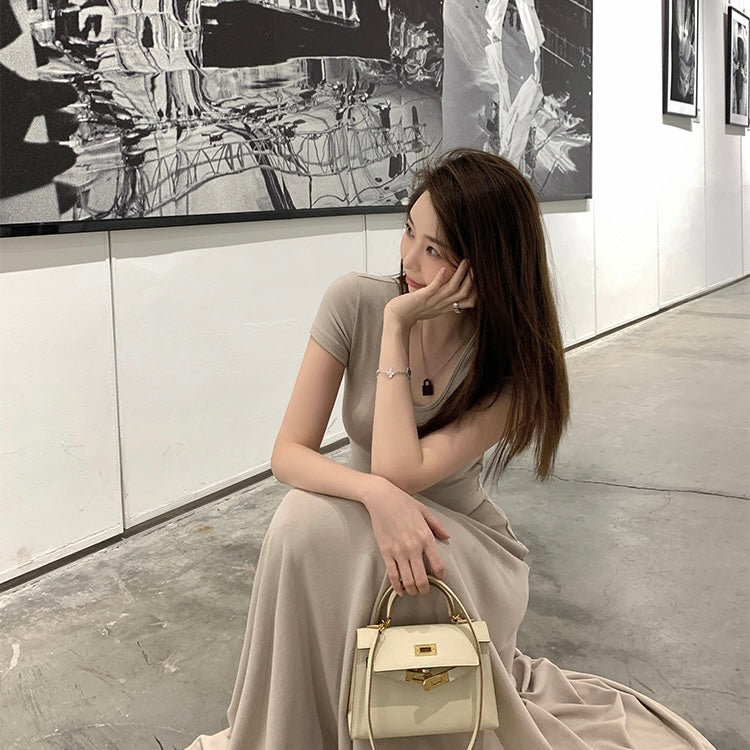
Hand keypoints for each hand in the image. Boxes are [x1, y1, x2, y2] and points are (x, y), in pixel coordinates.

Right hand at [363, 476, 449, 595]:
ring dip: (412, 590)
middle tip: (425, 591)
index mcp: (425, 537)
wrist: (382, 498)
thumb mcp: (425, 511)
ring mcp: (398, 551)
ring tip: (414, 591)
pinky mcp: (385, 552)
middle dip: (425, 589)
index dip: (439, 575)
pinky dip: (396, 586)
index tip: (439, 578)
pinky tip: (400, 590)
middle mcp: (413, 547)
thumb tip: (447, 537)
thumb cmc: (404, 502)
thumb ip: (437, 526)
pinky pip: (392, 574)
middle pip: (421, 578)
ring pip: (407, 580)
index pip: (437, 564)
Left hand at [386, 259, 475, 328]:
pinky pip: (433, 288)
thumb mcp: (431, 306)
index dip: (476, 290)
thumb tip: (447, 291)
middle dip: (472, 279)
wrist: (396, 319)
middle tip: (477, 266)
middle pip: (463, 293)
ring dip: (460, 274)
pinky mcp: (422, 298)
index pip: (467, 301)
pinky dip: (440, 279)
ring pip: (452, 289)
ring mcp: (432, 301)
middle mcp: (441, 305)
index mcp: (444, 307)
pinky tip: (444, 269)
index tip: (480, 278)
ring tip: (466, 262)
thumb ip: (441, 300)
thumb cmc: (411, 311)